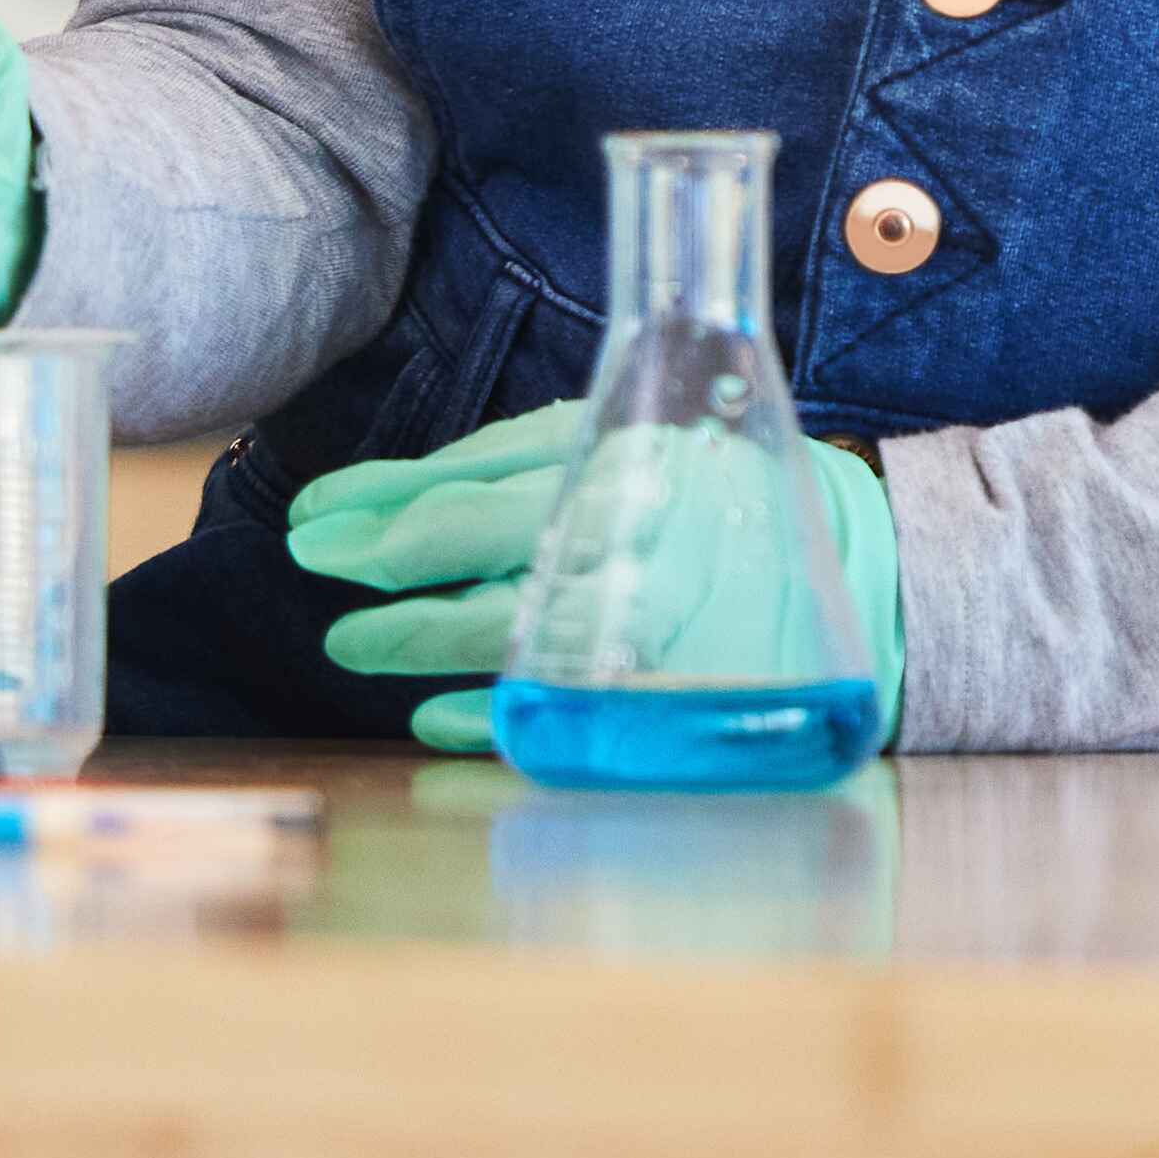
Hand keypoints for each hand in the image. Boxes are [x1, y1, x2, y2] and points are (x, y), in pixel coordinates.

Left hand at [285, 395, 904, 756]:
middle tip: (322, 594)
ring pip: (517, 649)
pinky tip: (432, 718)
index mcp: (618, 475)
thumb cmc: (695, 482)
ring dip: (422, 652)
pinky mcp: (672, 696)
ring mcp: (657, 633)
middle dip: (389, 594)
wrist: (850, 557)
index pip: (467, 507)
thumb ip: (485, 468)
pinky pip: (568, 715)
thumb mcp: (597, 439)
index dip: (374, 520)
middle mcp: (638, 555)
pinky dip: (491, 718)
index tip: (309, 527)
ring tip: (354, 647)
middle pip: (486, 584)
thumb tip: (362, 502)